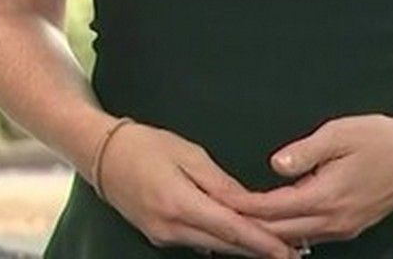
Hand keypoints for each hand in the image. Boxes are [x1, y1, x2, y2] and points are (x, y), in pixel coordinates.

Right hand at [96, 121, 297, 258]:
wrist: (100, 153)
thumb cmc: (144, 145)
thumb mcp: (188, 154)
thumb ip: (220, 184)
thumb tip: (249, 204)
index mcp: (180, 203)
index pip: (231, 229)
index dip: (263, 242)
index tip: (287, 250)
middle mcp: (170, 227)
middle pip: (225, 245)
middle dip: (259, 250)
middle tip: (292, 252)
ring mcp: (162, 235)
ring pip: (212, 246)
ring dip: (242, 247)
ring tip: (273, 246)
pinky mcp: (158, 235)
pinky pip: (197, 242)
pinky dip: (220, 241)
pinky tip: (238, 238)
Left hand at [219, 113, 392, 246]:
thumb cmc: (382, 138)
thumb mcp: (340, 133)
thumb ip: (305, 151)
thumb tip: (275, 164)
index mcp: (327, 196)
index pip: (273, 210)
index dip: (244, 207)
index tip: (219, 202)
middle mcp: (334, 220)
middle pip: (279, 232)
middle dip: (248, 226)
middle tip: (218, 216)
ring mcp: (344, 228)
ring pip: (295, 238)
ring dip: (266, 232)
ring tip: (237, 222)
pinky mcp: (351, 227)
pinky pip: (312, 236)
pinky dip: (287, 232)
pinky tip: (273, 225)